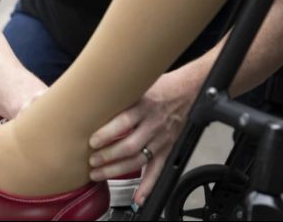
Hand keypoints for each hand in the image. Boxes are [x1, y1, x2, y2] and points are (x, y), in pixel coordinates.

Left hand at [87, 71, 198, 204]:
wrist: (189, 89)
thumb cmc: (163, 86)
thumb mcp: (140, 84)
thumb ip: (122, 95)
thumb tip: (97, 99)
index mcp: (145, 105)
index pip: (124, 121)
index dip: (107, 133)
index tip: (92, 140)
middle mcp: (153, 123)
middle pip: (129, 145)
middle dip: (108, 156)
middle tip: (92, 160)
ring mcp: (161, 138)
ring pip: (138, 159)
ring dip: (117, 169)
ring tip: (99, 173)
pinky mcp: (167, 148)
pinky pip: (157, 169)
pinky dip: (148, 186)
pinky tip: (138, 197)